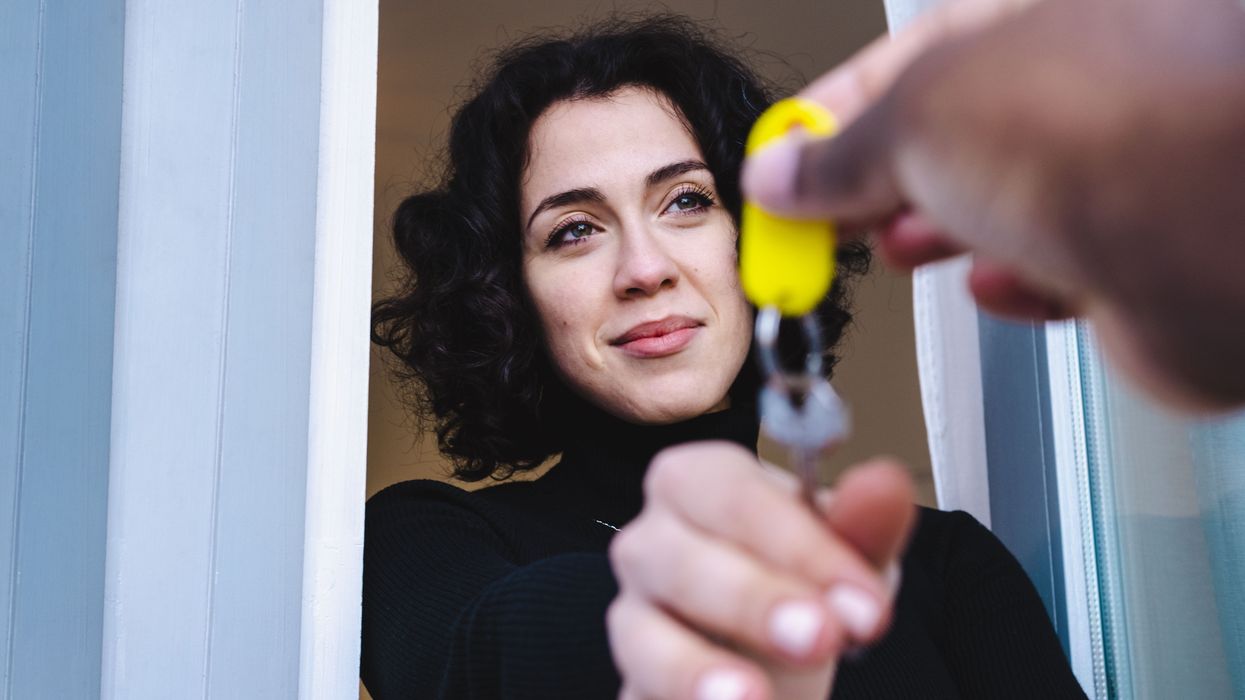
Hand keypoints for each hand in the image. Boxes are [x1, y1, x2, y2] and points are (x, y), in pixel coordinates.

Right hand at [607, 442, 913, 699]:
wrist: (772, 666)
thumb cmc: (800, 587)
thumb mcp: (847, 561)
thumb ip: (864, 525)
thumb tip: (884, 484)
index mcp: (702, 483)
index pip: (733, 494)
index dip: (798, 544)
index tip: (861, 599)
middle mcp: (653, 539)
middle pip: (680, 556)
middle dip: (754, 599)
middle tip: (822, 637)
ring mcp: (633, 611)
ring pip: (643, 629)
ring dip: (698, 666)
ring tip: (754, 696)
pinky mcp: (634, 677)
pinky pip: (642, 687)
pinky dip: (683, 696)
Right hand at [743, 0, 1244, 409]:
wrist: (1205, 235)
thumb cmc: (1097, 130)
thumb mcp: (914, 119)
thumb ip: (839, 152)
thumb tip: (784, 172)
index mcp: (1039, 17)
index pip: (908, 59)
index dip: (829, 113)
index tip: (781, 157)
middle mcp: (1087, 84)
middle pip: (955, 134)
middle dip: (879, 180)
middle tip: (819, 218)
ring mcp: (1121, 171)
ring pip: (1005, 203)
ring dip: (940, 231)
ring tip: (898, 247)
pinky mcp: (1141, 258)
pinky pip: (1059, 269)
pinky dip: (1015, 282)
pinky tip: (996, 282)